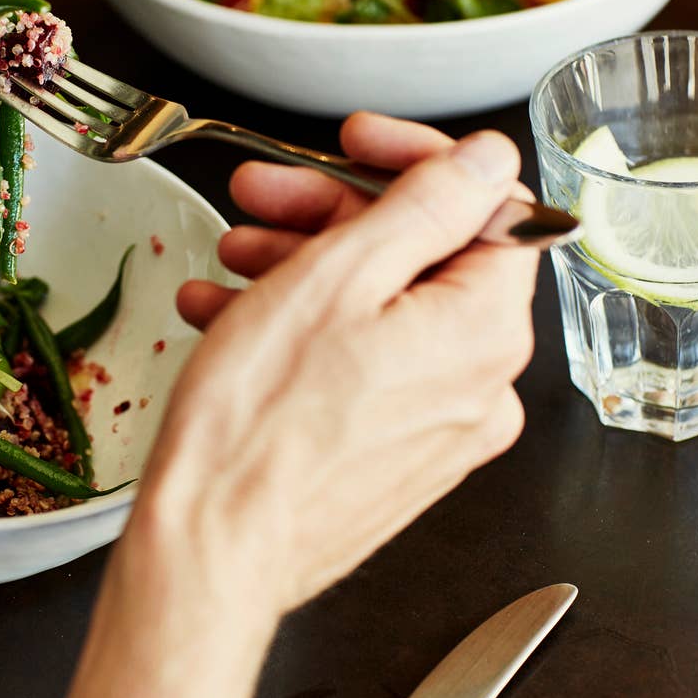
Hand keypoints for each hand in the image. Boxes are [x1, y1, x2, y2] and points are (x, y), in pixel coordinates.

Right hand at [155, 111, 538, 612]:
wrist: (211, 552)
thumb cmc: (258, 430)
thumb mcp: (336, 278)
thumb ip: (425, 205)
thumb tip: (486, 160)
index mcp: (485, 331)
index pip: (485, 205)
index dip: (410, 158)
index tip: (351, 145)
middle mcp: (479, 384)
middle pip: (422, 257)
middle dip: (332, 216)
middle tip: (263, 199)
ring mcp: (437, 427)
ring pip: (380, 309)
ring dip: (301, 269)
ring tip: (230, 263)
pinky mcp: (392, 455)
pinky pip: (360, 365)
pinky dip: (300, 331)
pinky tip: (230, 317)